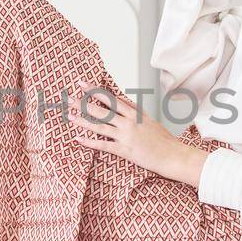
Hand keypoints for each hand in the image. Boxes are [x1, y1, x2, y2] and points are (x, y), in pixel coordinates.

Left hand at [65, 89, 206, 186]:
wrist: (172, 155)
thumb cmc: (163, 140)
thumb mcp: (150, 120)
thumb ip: (136, 111)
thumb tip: (126, 102)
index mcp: (135, 114)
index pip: (111, 99)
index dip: (96, 91)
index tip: (84, 85)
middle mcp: (128, 122)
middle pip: (102, 110)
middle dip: (84, 103)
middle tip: (69, 97)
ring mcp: (125, 135)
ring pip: (99, 126)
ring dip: (82, 120)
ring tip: (69, 115)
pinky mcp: (124, 150)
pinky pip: (103, 145)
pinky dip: (90, 142)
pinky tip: (78, 138)